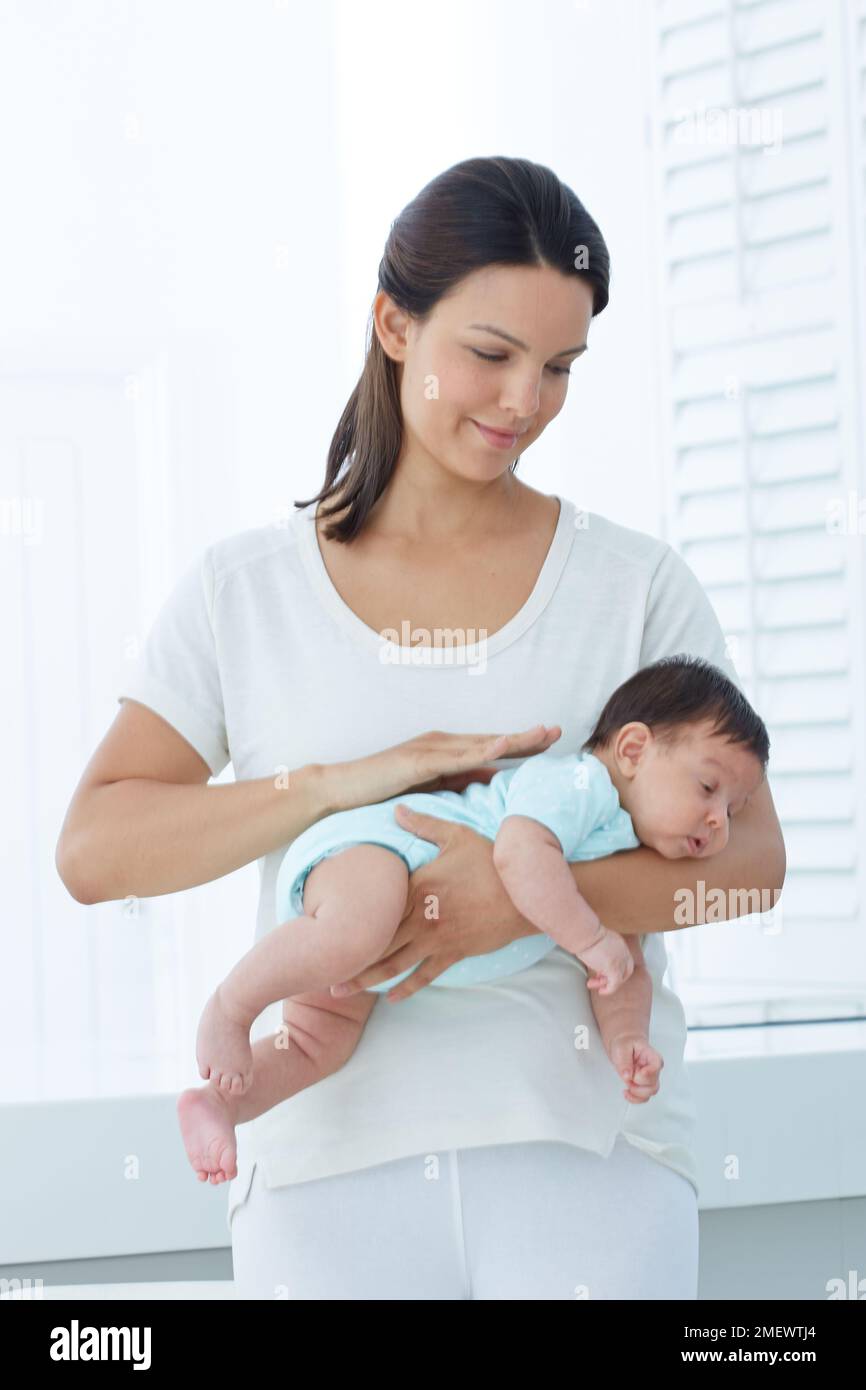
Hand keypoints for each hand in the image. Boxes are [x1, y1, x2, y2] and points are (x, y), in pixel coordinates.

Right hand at [322, 724, 561, 812]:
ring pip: (479, 745)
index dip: (520, 743)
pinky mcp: (416, 761)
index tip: (550, 741)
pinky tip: (502, 748)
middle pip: (491, 741)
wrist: (339, 790)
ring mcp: (428, 749)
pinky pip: (454, 758)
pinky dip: (480, 752)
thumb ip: (457, 781)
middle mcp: (440, 743)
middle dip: (525, 737)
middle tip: (558, 731)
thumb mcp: (428, 787)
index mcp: (444, 750)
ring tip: (541, 735)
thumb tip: (490, 782)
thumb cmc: (381, 790)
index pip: (490, 747)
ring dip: (512, 740)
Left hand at [329, 809, 535, 1001]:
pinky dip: (407, 988)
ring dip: (366, 979)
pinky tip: (392, 999)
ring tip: (341, 991)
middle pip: (376, 942)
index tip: (325, 930)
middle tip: (321, 972)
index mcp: (416, 887)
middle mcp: (420, 917)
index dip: (349, 920)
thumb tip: (396, 808)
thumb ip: (423, 824)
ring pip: (394, 964)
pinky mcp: (453, 953)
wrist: (526, 893)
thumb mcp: (456, 835)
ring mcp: (436, 939)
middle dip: (348, 958)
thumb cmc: (492, 860)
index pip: (375, 908)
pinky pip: (425, 976)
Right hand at [579, 925, 634, 996]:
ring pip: (619, 979)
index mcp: (620, 943)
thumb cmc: (584, 934)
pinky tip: (601, 991)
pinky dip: (608, 990)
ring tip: (593, 984)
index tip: (601, 971)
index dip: (615, 968)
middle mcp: (623, 952)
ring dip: (605, 983)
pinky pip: (615, 984)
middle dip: (613, 977)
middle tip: (599, 979)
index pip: (624, 960)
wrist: (584, 933)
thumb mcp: (597, 940)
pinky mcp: (614, 968)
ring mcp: (620, 961)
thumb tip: (595, 958)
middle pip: (626, 971)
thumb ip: (601, 949)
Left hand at [607, 1033, 663, 1103]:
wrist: (625, 1046)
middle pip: (653, 1085)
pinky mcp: (644, 1086)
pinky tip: (627, 1093)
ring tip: (627, 1085)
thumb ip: (624, 1061)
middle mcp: (654, 1069)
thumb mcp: (622, 1048)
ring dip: (636, 1093)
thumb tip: (627, 1076)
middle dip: (638, 1085)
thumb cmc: (626, 1044)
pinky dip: (635, 1098)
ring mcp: (650, 1079)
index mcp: (652, 1056)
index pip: (656, 1067)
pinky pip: (644, 1098)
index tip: (636, 1074)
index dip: (646, 1074)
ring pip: (650, 1093)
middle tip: (628, 1077)